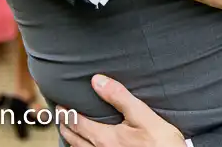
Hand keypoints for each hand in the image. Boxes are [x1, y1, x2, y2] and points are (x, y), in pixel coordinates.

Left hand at [59, 75, 183, 146]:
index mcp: (105, 139)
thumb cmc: (161, 144)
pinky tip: (88, 145)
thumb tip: (97, 81)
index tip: (60, 105)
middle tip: (60, 116)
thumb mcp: (143, 116)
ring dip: (72, 139)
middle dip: (65, 126)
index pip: (77, 123)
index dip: (67, 113)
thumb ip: (119, 97)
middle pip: (74, 139)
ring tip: (69, 130)